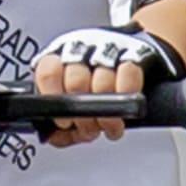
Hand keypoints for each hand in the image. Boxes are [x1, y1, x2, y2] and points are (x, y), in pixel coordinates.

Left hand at [29, 24, 171, 128]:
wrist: (136, 64)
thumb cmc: (94, 88)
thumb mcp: (70, 106)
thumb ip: (57, 127)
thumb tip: (54, 137)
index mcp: (57, 58)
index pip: (48, 72)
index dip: (56, 100)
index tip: (64, 121)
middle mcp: (81, 49)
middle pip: (76, 81)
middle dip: (83, 114)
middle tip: (89, 127)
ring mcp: (108, 48)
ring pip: (103, 82)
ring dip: (106, 114)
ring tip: (107, 125)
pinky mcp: (135, 52)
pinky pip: (129, 74)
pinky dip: (127, 97)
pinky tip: (125, 110)